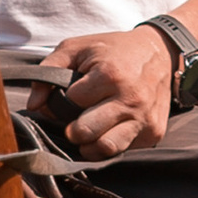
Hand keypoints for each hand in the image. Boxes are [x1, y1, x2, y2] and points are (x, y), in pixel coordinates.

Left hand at [49, 24, 177, 155]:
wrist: (162, 53)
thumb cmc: (115, 50)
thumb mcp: (78, 48)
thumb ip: (49, 70)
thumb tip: (34, 105)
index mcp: (110, 74)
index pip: (71, 102)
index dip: (65, 100)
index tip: (72, 95)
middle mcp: (130, 99)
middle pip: (85, 132)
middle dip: (73, 129)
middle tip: (74, 123)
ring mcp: (144, 118)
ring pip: (106, 148)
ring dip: (90, 145)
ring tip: (89, 133)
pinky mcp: (153, 132)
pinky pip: (124, 150)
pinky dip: (111, 145)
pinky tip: (109, 130)